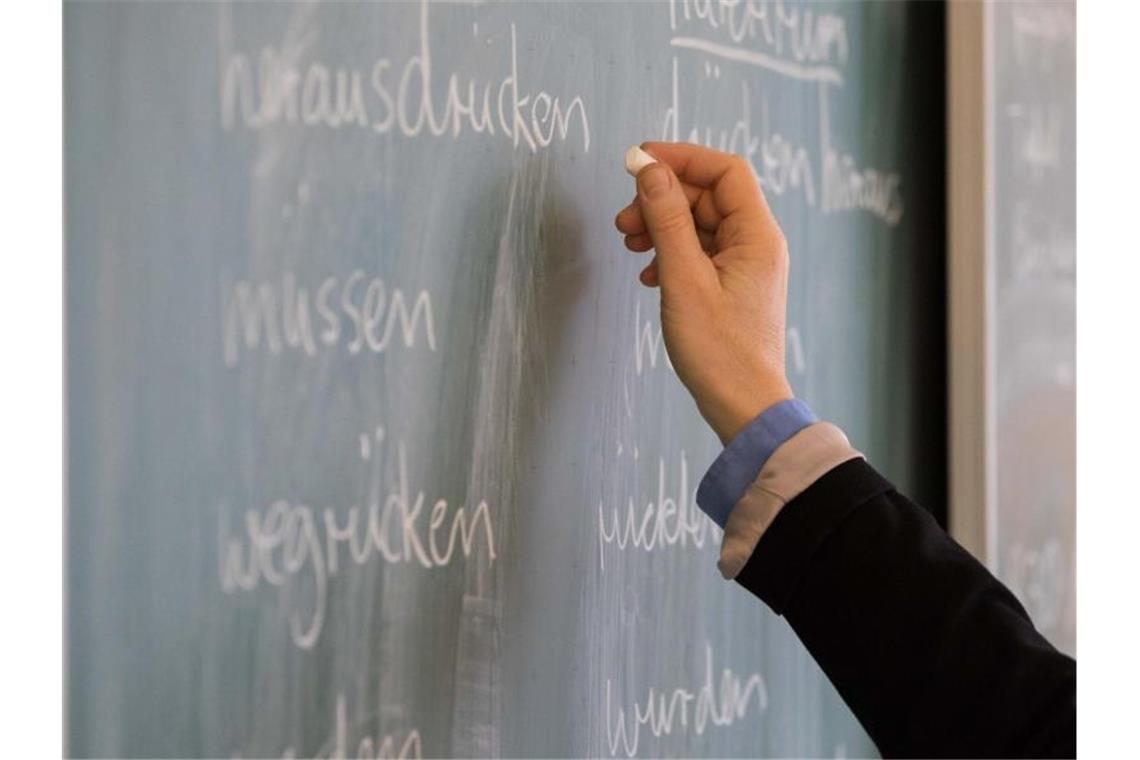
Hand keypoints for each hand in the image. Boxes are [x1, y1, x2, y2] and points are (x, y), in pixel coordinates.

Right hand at [614, 142, 793, 444]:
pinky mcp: (731, 287)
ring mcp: (745, 267)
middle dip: (662, 200)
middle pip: (707, 196)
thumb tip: (649, 170)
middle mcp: (757, 244)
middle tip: (623, 220)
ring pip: (699, 225)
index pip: (724, 171)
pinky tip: (648, 275)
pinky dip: (670, 254)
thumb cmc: (719, 351)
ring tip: (630, 245)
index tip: (638, 163)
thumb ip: (667, 220)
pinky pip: (699, 253)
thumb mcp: (684, 279)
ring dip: (661, 227)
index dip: (681, 158)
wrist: (743, 407)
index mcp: (757, 235)